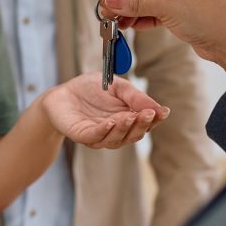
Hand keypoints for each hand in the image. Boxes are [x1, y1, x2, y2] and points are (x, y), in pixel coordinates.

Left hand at [43, 74, 166, 147]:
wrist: (62, 93)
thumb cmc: (90, 89)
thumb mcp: (118, 87)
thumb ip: (135, 96)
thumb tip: (158, 108)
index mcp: (128, 119)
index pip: (146, 124)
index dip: (155, 119)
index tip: (163, 111)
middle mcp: (116, 131)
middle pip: (134, 134)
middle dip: (142, 124)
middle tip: (148, 113)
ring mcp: (100, 136)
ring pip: (117, 139)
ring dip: (125, 128)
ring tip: (131, 116)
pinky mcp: (83, 136)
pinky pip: (96, 137)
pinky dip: (105, 131)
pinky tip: (111, 122)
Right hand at [102, 0, 225, 80]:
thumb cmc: (206, 16)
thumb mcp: (167, 6)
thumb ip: (136, 2)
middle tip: (107, 14)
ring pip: (146, 0)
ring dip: (130, 11)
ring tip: (117, 24)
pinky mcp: (180, 13)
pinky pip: (154, 12)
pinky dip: (141, 19)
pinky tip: (131, 27)